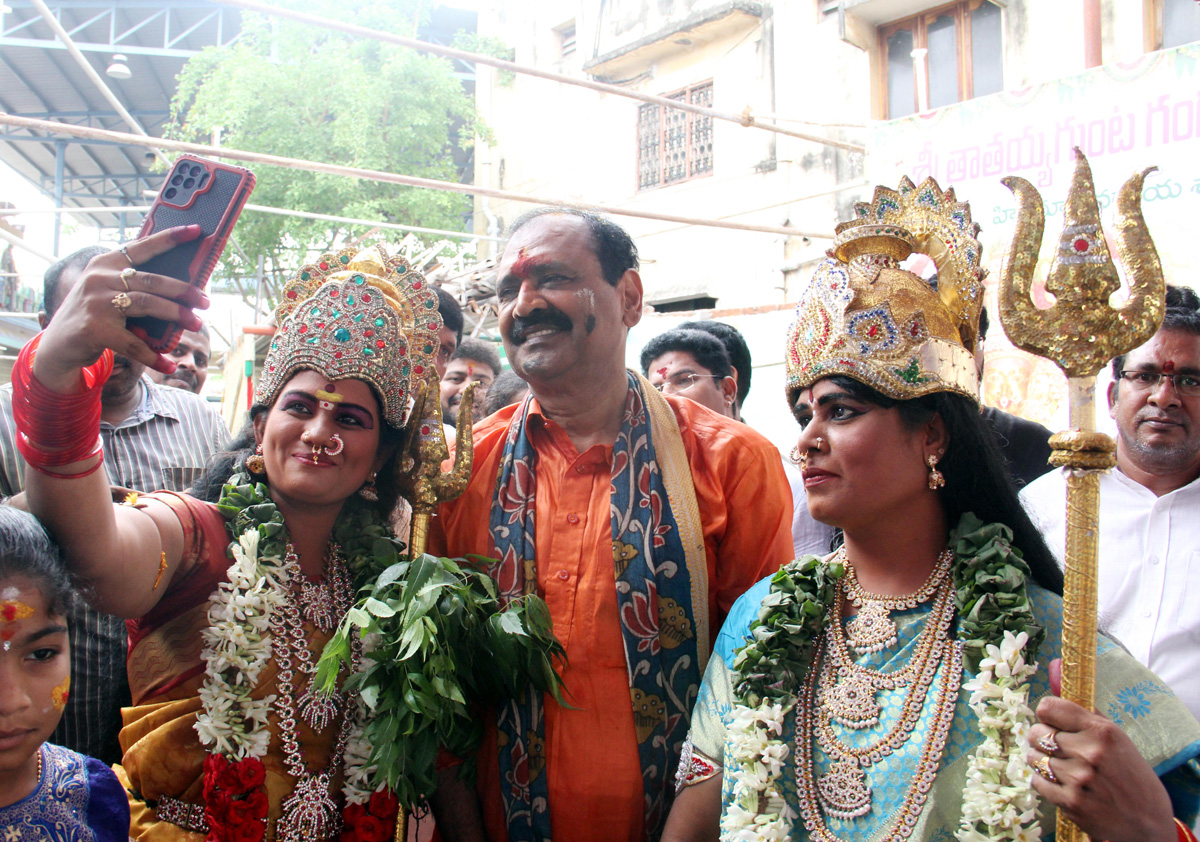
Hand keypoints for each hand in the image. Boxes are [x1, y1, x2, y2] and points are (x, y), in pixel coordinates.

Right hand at [33, 225, 208, 390]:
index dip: (171, 238)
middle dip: (184, 290)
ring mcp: (96, 303)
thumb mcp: (110, 292)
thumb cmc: (96, 315)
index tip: (197, 231)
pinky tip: (169, 364)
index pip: (143, 246)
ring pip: (148, 304)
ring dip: (176, 314)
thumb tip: (185, 290)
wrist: (59, 345)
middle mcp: (99, 278)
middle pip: (152, 280)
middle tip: (206, 300)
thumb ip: (137, 286)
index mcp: (106, 263)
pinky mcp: (96, 329)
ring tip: (196, 322)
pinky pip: (134, 344)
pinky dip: (154, 356)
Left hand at [1028, 687, 1174, 841]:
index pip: (1048, 707)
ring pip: (1033, 758)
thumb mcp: (1115, 738)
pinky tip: (1064, 785)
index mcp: (1102, 731)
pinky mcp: (1070, 802)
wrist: (1147, 823)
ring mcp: (1078, 778)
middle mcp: (1089, 752)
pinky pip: (1037, 782)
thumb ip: (1083, 709)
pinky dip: (1045, 784)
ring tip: (1063, 769)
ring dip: (1043, 762)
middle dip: (1043, 739)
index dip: (1048, 715)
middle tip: (1060, 749)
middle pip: (1035, 732)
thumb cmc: (1130, 775)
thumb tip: (1054, 668)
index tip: (1054, 722)